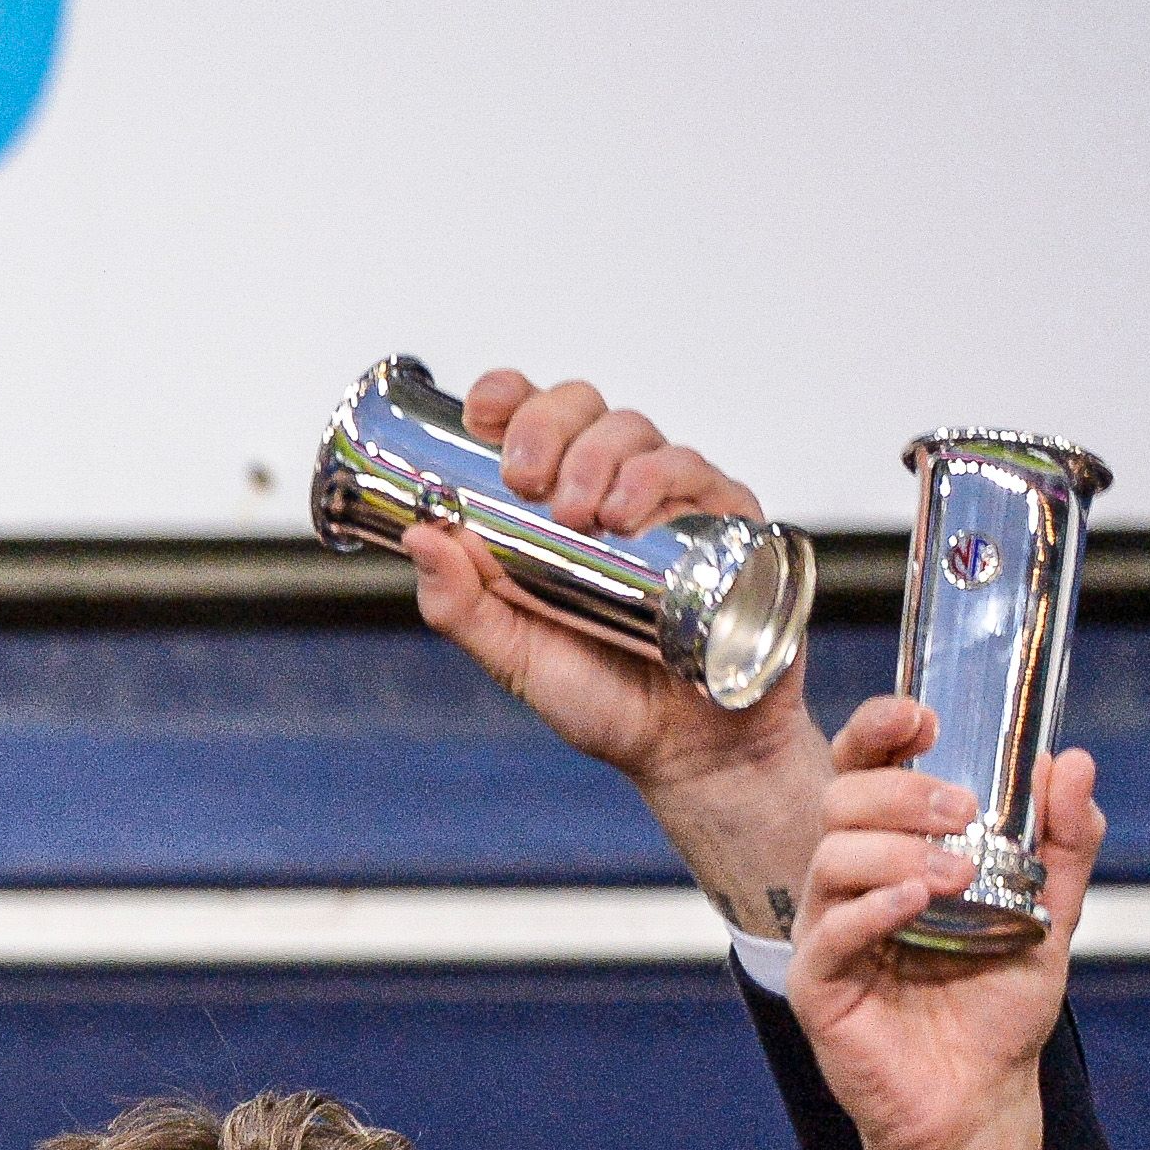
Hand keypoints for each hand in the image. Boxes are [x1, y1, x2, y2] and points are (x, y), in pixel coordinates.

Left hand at [405, 366, 832, 930]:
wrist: (685, 750)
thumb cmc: (599, 696)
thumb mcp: (510, 655)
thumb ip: (457, 605)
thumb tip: (417, 535)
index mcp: (551, 508)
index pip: (529, 423)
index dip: (508, 398)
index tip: (484, 413)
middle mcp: (612, 492)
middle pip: (585, 412)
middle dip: (550, 426)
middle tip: (527, 478)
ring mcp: (674, 504)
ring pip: (641, 434)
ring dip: (604, 455)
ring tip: (583, 511)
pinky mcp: (731, 524)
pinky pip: (705, 476)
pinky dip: (665, 480)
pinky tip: (634, 514)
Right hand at [789, 694, 1100, 1149]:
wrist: (980, 1098)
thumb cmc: (997, 1008)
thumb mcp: (1052, 912)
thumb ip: (1065, 841)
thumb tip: (1071, 762)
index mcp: (894, 854)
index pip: (865, 771)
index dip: (879, 731)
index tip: (924, 718)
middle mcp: (852, 885)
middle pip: (839, 800)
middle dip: (900, 791)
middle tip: (963, 811)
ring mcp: (829, 933)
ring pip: (830, 856)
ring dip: (896, 850)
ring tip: (956, 877)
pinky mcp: (819, 986)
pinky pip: (830, 931)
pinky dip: (873, 908)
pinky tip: (918, 903)